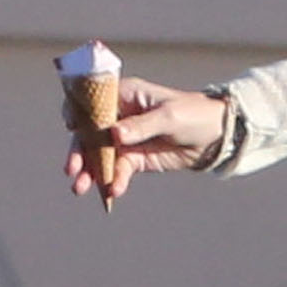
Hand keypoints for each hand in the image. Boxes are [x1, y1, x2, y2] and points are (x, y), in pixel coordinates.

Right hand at [61, 77, 225, 202]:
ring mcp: (124, 139)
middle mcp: (118, 117)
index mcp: (123, 95)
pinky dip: (114, 180)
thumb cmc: (193, 114)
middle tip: (72, 170)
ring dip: (90, 172)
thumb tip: (114, 134)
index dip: (76, 112)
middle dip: (78, 152)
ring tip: (80, 188)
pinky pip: (118, 170)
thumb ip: (142, 126)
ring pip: (99, 156)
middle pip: (89, 133)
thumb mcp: (169, 117)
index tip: (71, 127)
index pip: (90, 101)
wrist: (215, 136)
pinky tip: (113, 191)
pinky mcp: (134, 159)